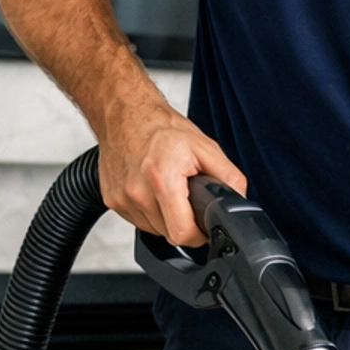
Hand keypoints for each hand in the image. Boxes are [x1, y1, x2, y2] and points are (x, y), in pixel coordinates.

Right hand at [97, 99, 247, 245]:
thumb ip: (229, 178)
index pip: (182, 233)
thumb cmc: (163, 129)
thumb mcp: (206, 148)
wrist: (126, 115)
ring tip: (169, 190)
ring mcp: (121, 199)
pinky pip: (139, 221)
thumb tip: (238, 202)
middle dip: (184, 222)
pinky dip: (150, 212)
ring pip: (154, 230)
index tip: (203, 225)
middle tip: (188, 198)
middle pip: (169, 234)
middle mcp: (137, 192)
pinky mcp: (111, 201)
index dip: (199, 234)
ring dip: (166, 218)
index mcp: (162, 178)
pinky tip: (153, 190)